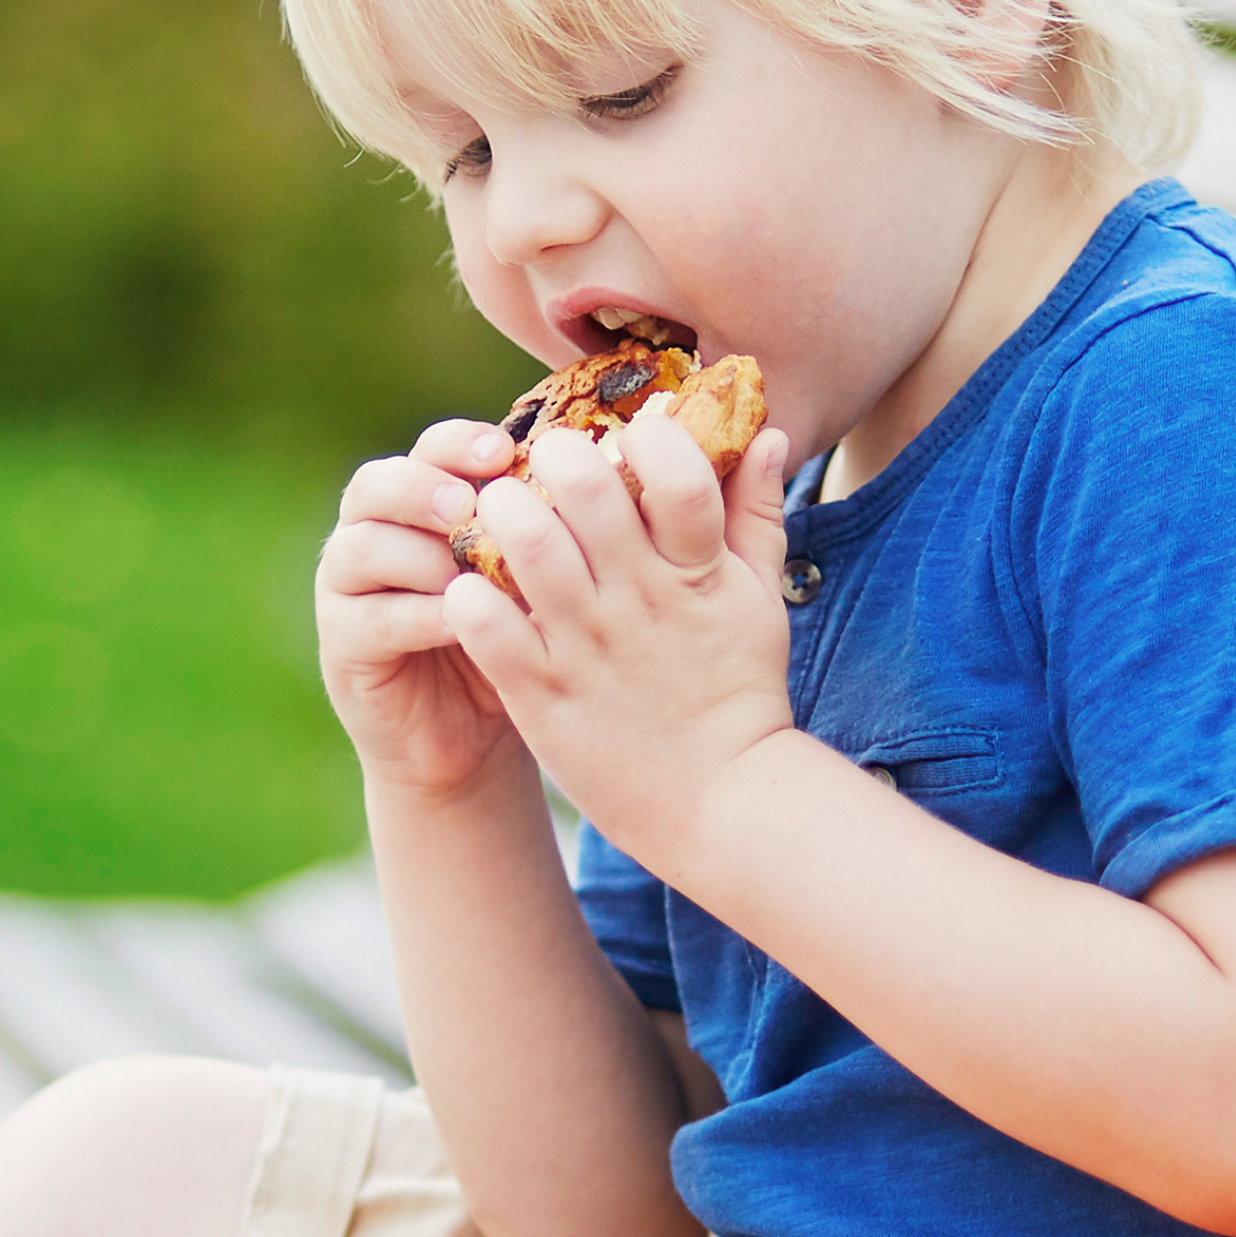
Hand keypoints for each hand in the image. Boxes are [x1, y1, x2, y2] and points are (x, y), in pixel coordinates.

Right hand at [317, 413, 534, 805]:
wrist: (472, 739)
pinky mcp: (342, 647)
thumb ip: (539, 532)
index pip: (427, 450)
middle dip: (421, 489)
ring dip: (417, 554)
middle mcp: (371, 535)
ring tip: (463, 569)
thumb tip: (597, 477)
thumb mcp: (530, 580)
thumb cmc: (511, 642)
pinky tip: (459, 622)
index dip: (458, 444)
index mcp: (419, 504)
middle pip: (374, 485)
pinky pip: (371, 619)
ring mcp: (347, 591)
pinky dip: (417, 615)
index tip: (503, 451)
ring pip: (362, 548)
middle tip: (464, 505)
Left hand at [441, 409, 800, 867]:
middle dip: (558, 456)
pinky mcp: (543, 697)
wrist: (721, 803)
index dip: (650, 438)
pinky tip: (470, 589)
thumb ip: (757, 514)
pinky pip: (488, 629)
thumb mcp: (759, 600)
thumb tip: (766, 434)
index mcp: (698, 574)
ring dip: (503, 513)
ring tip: (498, 514)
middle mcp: (642, 603)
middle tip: (545, 462)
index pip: (678, 477)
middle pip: (588, 494)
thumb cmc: (738, 691)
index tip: (634, 436)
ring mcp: (589, 649)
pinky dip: (469, 597)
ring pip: (527, 547)